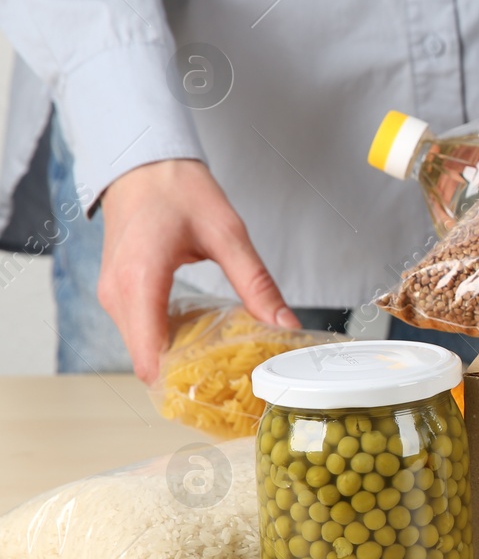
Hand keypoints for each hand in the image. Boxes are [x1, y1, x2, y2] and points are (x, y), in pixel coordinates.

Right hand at [99, 159, 295, 382]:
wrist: (141, 162)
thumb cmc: (179, 189)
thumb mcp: (228, 234)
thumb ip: (256, 283)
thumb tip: (286, 324)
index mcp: (140, 281)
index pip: (149, 356)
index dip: (181, 383)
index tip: (219, 396)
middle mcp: (117, 295)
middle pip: (146, 359)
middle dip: (186, 376)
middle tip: (234, 384)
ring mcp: (111, 295)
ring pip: (142, 348)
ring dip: (177, 360)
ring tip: (224, 365)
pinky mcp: (117, 292)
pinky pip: (139, 331)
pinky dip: (167, 341)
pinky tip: (203, 340)